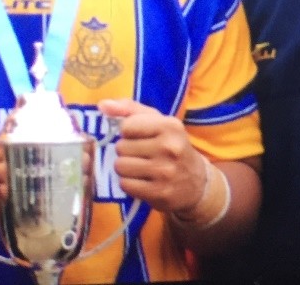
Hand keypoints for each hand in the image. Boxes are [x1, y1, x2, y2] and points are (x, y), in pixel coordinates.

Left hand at [98, 98, 207, 213]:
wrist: (196, 182)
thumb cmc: (170, 146)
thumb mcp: (157, 121)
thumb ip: (129, 109)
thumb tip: (102, 105)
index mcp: (169, 126)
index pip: (127, 126)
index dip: (127, 132)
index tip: (137, 137)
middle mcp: (169, 148)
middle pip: (121, 147)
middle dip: (125, 151)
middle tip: (138, 155)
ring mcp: (165, 172)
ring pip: (121, 166)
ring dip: (125, 168)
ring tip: (138, 168)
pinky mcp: (160, 193)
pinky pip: (126, 185)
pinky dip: (128, 183)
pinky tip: (141, 181)